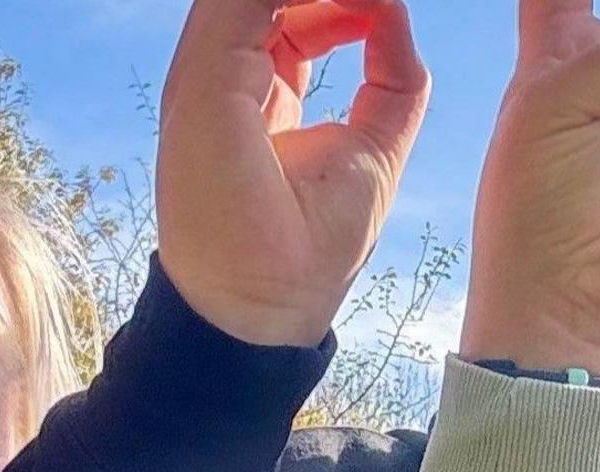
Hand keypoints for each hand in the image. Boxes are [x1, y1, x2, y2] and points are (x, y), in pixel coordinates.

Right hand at [157, 0, 429, 346]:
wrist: (263, 311)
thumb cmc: (309, 254)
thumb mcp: (375, 150)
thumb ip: (391, 81)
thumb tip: (396, 12)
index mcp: (256, 97)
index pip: (286, 18)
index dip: (335, 3)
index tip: (381, 9)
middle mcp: (225, 82)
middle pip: (267, 0)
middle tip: (377, 2)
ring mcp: (206, 80)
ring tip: (371, 1)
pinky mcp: (203, 84)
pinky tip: (359, 3)